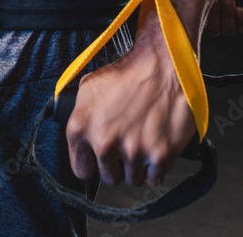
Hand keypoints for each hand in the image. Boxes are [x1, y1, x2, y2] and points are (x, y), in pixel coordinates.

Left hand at [66, 4, 196, 187]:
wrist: (162, 64)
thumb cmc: (128, 72)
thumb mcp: (89, 87)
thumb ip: (80, 115)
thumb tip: (80, 137)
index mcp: (81, 127)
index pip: (81, 169)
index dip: (92, 164)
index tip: (99, 160)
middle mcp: (104, 142)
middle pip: (109, 176)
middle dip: (117, 163)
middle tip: (126, 143)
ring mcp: (132, 151)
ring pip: (132, 178)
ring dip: (138, 164)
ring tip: (142, 138)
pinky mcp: (159, 155)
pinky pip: (154, 177)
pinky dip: (156, 166)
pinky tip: (155, 143)